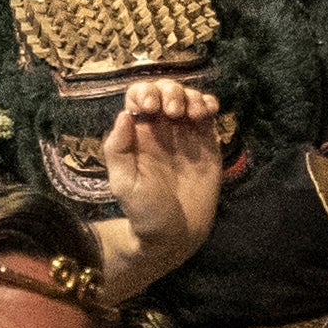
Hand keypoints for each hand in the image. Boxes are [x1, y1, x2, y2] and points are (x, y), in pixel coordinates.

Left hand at [90, 75, 228, 295]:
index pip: (138, 97)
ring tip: (193, 114)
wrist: (175, 236)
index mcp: (137, 135)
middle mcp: (161, 130)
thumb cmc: (145, 213)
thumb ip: (118, 150)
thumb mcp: (124, 184)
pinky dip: (209, 103)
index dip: (145, 92)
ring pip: (188, 97)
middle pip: (165, 90)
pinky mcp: (207, 143)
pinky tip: (207, 113)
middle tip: (173, 112)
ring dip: (191, 96)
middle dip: (170, 91)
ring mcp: (185, 135)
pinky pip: (208, 113)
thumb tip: (125, 114)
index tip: (151, 107)